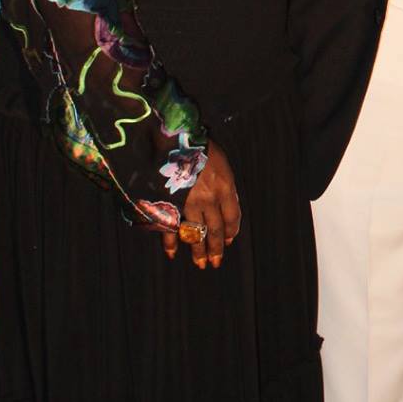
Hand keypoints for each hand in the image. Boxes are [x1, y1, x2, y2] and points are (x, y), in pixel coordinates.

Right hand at [162, 142, 240, 268]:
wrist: (171, 137)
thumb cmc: (197, 144)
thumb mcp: (218, 158)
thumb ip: (222, 181)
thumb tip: (223, 198)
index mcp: (225, 186)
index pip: (233, 216)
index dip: (232, 230)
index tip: (230, 241)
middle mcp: (209, 198)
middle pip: (216, 230)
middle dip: (216, 248)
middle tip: (215, 263)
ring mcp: (188, 203)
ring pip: (196, 233)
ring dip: (198, 251)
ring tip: (201, 264)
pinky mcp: (170, 204)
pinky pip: (171, 228)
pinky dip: (170, 242)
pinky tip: (172, 252)